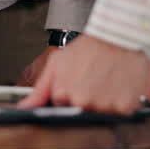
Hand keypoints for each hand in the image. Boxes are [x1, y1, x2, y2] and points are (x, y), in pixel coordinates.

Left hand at [18, 34, 148, 113]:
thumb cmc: (88, 47)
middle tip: (93, 79)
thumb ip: (40, 89)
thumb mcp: (58, 63)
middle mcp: (82, 102)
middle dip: (87, 98)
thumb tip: (25, 108)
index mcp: (63, 94)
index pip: (63, 105)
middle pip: (82, 111)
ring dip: (105, 102)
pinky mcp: (125, 107)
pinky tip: (118, 86)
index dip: (70, 92)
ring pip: (103, 113)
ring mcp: (103, 106)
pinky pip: (122, 113)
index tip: (78, 80)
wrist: (117, 34)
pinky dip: (122, 103)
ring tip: (106, 81)